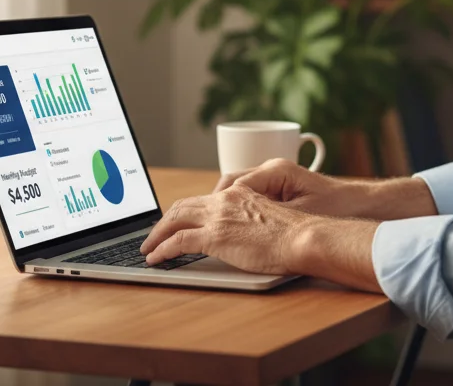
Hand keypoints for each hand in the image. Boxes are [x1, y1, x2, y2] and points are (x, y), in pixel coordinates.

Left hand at [141, 184, 314, 274]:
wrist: (304, 238)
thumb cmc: (297, 235)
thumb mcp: (270, 221)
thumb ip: (252, 222)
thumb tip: (242, 236)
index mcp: (240, 194)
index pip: (203, 199)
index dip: (185, 211)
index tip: (176, 222)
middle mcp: (225, 200)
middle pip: (183, 205)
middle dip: (164, 221)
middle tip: (154, 234)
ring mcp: (218, 217)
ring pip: (174, 219)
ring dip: (157, 234)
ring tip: (148, 247)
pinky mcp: (215, 236)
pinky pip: (177, 242)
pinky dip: (162, 250)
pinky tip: (155, 259)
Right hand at [213, 158, 359, 216]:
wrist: (359, 204)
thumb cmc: (335, 207)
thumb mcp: (301, 214)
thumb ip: (271, 215)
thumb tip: (243, 221)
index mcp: (275, 170)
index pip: (235, 184)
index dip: (218, 203)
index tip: (205, 220)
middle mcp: (272, 170)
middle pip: (231, 183)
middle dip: (214, 203)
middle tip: (200, 223)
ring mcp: (274, 178)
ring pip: (238, 189)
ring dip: (224, 206)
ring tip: (212, 226)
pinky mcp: (279, 189)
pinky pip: (250, 196)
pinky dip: (238, 209)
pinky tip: (233, 225)